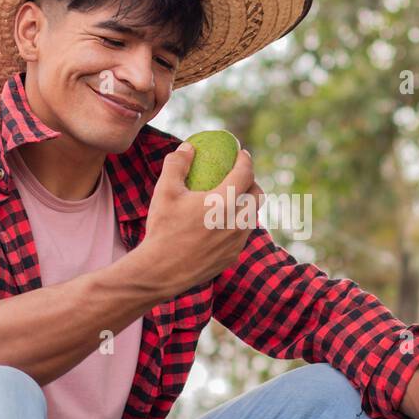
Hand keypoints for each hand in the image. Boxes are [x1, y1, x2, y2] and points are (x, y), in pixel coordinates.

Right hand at [142, 142, 264, 294]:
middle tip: (238, 177)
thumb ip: (177, 164)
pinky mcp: (232, 256)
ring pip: (251, 216)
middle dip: (252, 182)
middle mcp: (236, 221)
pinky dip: (237, 224)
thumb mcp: (165, 191)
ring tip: (231, 200)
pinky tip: (222, 224)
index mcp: (223, 202)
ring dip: (245, 205)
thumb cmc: (163, 229)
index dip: (245, 159)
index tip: (241, 153)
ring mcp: (237, 241)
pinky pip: (242, 235)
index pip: (245, 173)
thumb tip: (188, 147)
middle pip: (257, 195)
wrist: (160, 271)